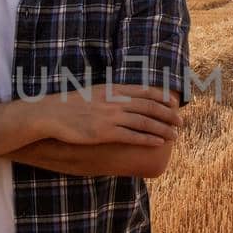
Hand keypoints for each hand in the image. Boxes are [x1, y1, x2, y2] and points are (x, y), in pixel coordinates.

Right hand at [40, 83, 182, 146]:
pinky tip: (159, 142)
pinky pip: (132, 136)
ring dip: (163, 129)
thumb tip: (124, 98)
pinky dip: (148, 139)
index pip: (145, 91)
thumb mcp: (94, 92)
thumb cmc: (71, 105)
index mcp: (113, 90)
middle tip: (181, 122)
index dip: (162, 97)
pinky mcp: (104, 133)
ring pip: (145, 122)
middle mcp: (115, 102)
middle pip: (149, 107)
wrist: (51, 114)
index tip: (174, 103)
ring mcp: (110, 117)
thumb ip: (111, 94)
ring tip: (175, 135)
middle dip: (168, 115)